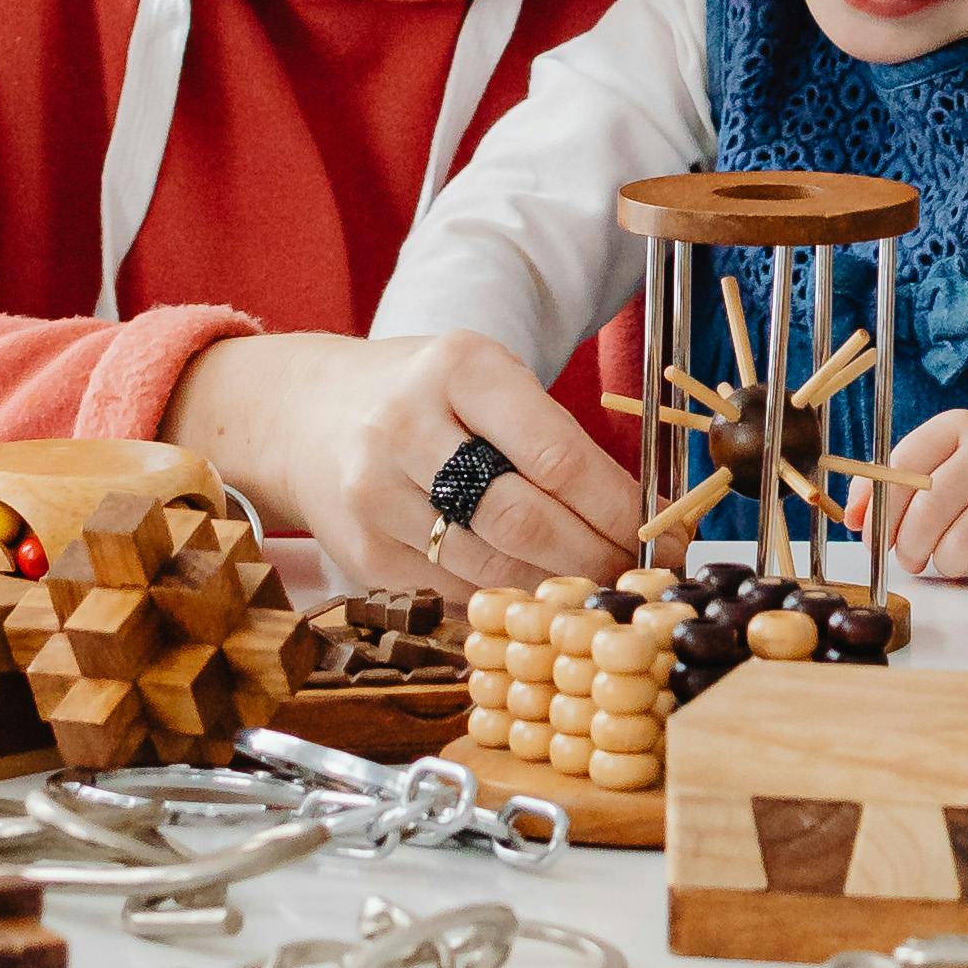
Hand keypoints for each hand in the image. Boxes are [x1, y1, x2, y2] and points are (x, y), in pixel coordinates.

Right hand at [168, 326, 635, 596]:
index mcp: (458, 368)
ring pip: (492, 568)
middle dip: (593, 556)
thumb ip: (554, 436)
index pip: (556, 455)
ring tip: (595, 586)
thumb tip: (648, 514)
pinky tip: (533, 592)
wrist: (311, 415)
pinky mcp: (364, 554)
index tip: (657, 531)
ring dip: (556, 587)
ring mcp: (376, 497)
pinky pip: (455, 593)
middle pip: (524, 520)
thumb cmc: (426, 396)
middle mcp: (407, 428)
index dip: (616, 506)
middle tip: (633, 573)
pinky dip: (505, 599)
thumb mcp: (487, 380)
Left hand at [877, 411, 967, 587]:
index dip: (882, 510)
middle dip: (911, 546)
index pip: (905, 466)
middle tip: (912, 559)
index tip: (873, 539)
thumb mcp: (939, 468)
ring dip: (948, 564)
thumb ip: (890, 488)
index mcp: (960, 428)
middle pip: (933, 508)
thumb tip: (853, 517)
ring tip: (954, 557)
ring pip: (963, 546)